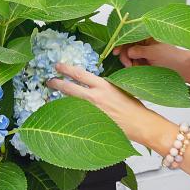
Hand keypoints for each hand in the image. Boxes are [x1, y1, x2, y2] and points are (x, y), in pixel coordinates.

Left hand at [47, 62, 162, 143]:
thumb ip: (102, 87)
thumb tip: (90, 84)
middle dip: (56, 83)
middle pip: (69, 88)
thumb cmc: (133, 106)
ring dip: (60, 98)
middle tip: (49, 81)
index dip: (65, 69)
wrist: (140, 124)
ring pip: (70, 102)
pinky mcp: (91, 122)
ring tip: (52, 96)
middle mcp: (95, 97)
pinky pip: (76, 115)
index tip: (57, 66)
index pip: (79, 74)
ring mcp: (92, 111)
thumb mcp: (118, 89)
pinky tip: (63, 111)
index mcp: (103, 85)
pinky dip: (68, 111)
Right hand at [113, 38, 184, 70]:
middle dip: (125, 55)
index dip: (121, 42)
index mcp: (146, 34)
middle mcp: (143, 41)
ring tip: (136, 67)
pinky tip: (139, 69)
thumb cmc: (172, 57)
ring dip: (129, 62)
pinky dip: (133, 67)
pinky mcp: (142, 60)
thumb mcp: (155, 52)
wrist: (181, 68)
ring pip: (127, 55)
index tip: (116, 51)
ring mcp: (142, 51)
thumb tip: (128, 52)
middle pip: (126, 46)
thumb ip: (140, 51)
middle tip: (128, 64)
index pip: (129, 35)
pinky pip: (132, 63)